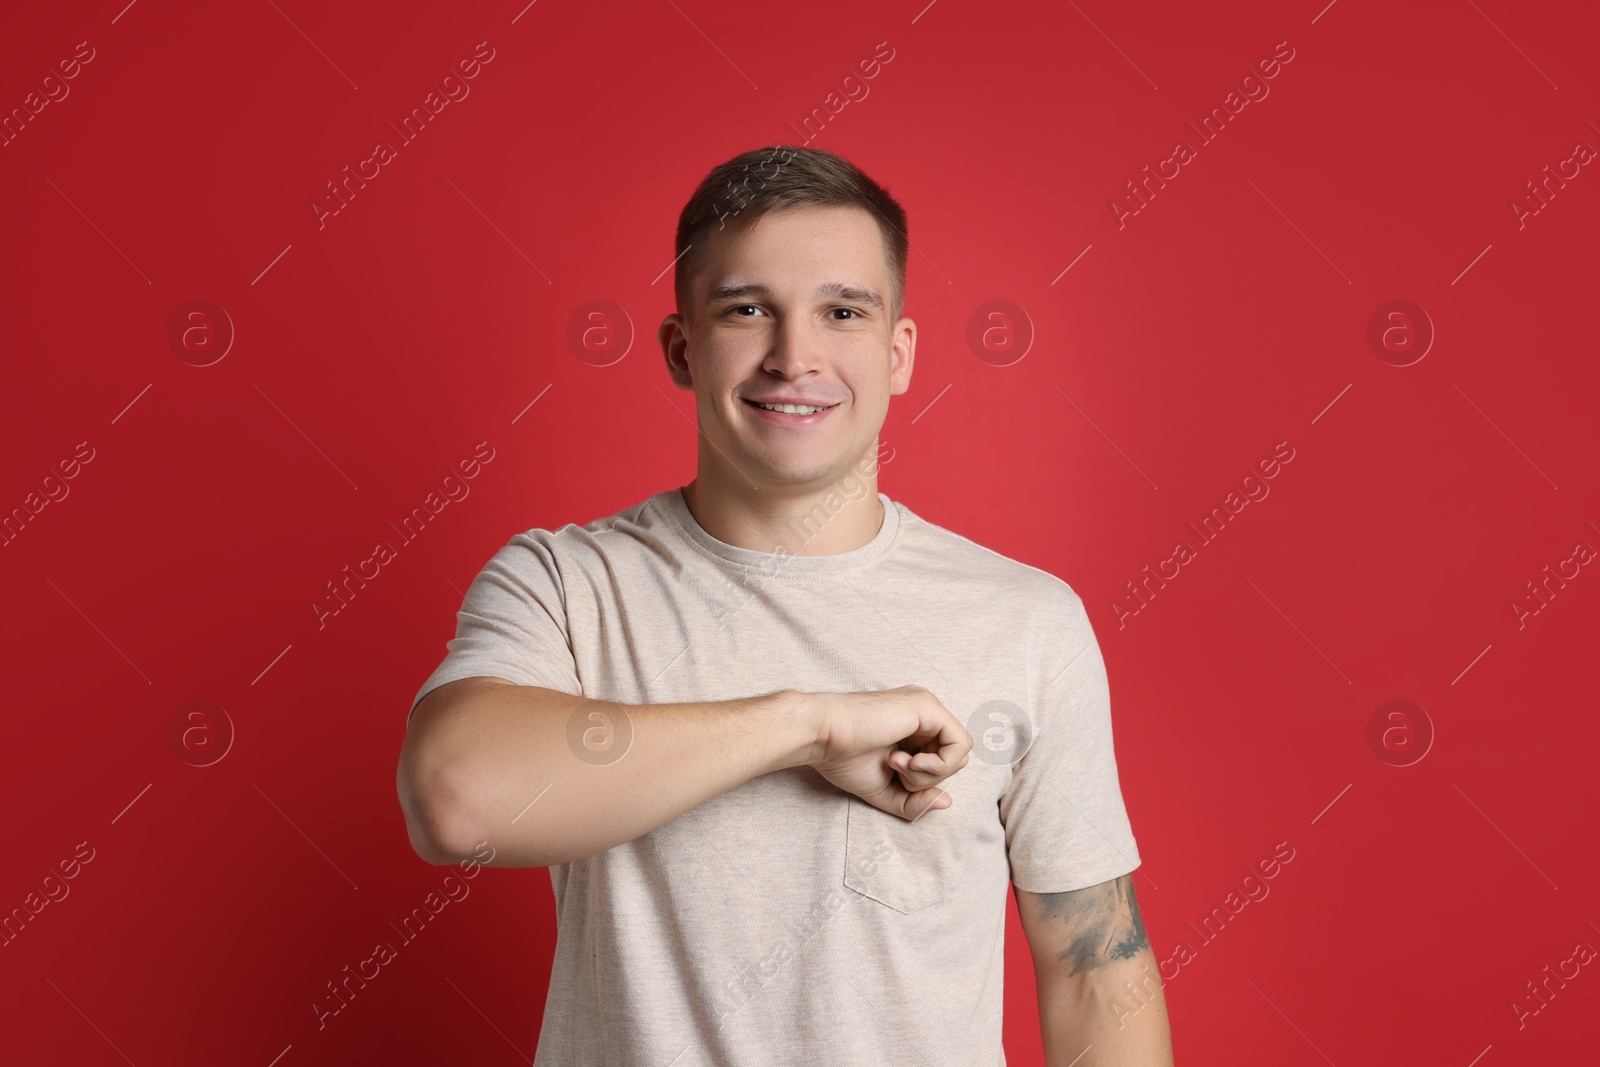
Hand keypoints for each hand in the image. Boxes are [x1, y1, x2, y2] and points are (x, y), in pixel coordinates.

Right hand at [800, 685, 971, 820]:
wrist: (822, 736)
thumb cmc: (844, 759)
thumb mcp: (886, 790)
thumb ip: (915, 802)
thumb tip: (947, 801)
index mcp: (914, 727)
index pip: (942, 762)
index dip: (924, 780)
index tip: (894, 773)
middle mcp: (924, 714)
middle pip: (954, 758)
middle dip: (928, 778)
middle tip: (895, 768)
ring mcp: (927, 707)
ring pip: (959, 753)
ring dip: (929, 773)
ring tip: (896, 763)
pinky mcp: (928, 706)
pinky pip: (959, 745)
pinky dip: (938, 764)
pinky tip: (908, 760)